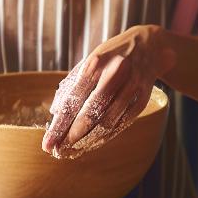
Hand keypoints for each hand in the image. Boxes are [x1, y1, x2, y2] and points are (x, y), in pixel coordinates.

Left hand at [42, 25, 174, 157]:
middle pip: (91, 114)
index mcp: (95, 63)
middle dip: (72, 136)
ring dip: (88, 140)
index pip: (73, 100)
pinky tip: (92, 143)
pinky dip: (106, 137)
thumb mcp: (90, 60)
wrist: (149, 46)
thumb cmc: (111, 56)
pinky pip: (122, 124)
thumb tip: (54, 111)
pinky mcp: (142, 98)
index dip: (59, 125)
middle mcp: (114, 74)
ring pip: (108, 122)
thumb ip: (72, 84)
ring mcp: (131, 87)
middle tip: (58, 152)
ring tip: (73, 151)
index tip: (47, 143)